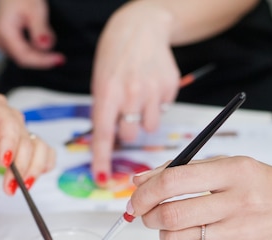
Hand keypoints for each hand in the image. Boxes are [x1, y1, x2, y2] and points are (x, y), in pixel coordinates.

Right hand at [0, 0, 64, 67]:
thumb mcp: (35, 9)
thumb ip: (40, 30)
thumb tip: (45, 47)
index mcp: (4, 33)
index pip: (24, 57)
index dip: (43, 62)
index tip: (59, 60)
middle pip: (23, 58)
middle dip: (42, 58)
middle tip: (59, 56)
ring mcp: (0, 41)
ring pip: (23, 56)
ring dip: (38, 53)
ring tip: (47, 37)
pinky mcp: (4, 41)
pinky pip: (21, 51)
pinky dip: (34, 48)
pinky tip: (41, 38)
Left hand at [0, 93, 55, 194]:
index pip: (9, 122)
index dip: (10, 142)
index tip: (5, 162)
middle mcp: (12, 117)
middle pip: (26, 140)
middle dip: (21, 166)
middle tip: (9, 186)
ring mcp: (21, 130)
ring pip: (40, 147)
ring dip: (34, 169)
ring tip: (22, 187)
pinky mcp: (25, 144)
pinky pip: (44, 152)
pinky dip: (43, 166)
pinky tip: (32, 179)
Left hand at [90, 1, 179, 184]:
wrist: (140, 28)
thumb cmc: (115, 59)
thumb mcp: (101, 83)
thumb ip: (104, 113)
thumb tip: (108, 145)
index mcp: (107, 93)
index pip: (102, 135)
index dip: (101, 161)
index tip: (101, 179)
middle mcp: (130, 93)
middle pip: (129, 136)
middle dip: (126, 131)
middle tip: (125, 114)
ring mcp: (152, 90)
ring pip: (148, 128)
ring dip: (143, 120)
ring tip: (139, 98)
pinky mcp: (170, 87)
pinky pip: (163, 112)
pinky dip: (157, 105)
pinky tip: (151, 87)